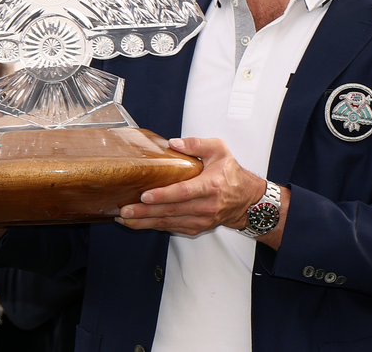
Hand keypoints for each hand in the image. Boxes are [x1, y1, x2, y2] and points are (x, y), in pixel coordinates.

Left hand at [116, 137, 265, 235]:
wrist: (247, 200)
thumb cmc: (231, 174)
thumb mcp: (219, 150)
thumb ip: (196, 144)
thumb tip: (173, 143)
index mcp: (210, 186)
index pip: (183, 192)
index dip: (163, 195)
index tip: (144, 196)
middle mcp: (205, 207)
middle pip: (171, 211)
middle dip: (145, 212)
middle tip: (125, 211)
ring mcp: (200, 220)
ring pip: (169, 223)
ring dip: (145, 223)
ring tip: (124, 219)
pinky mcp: (196, 228)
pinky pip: (172, 228)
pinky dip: (154, 226)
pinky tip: (138, 223)